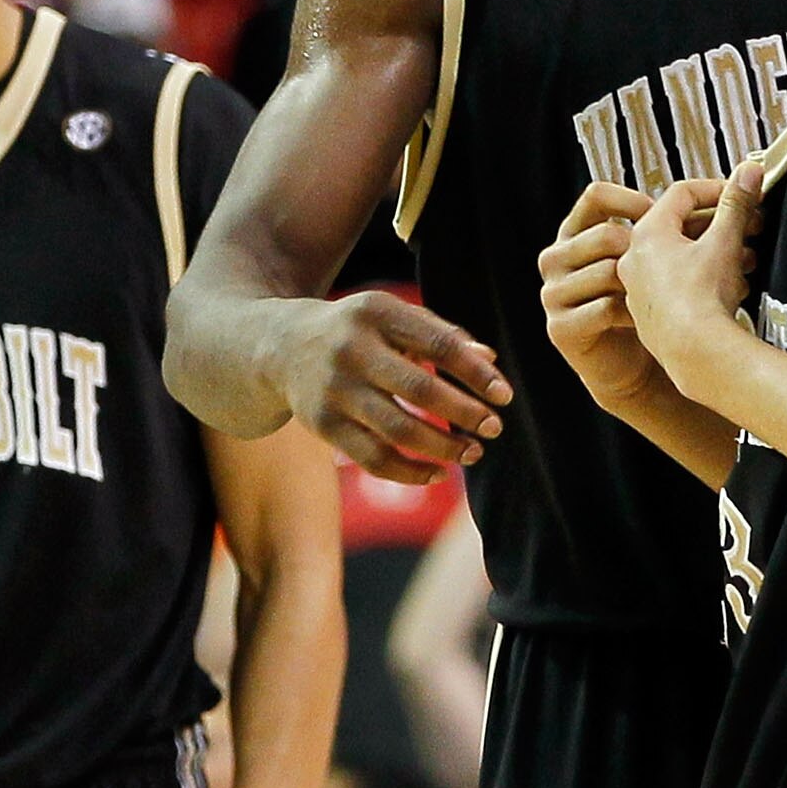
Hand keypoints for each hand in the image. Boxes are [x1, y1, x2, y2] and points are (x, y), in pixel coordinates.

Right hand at [263, 290, 510, 486]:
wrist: (282, 346)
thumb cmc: (359, 332)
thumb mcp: (393, 318)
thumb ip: (441, 334)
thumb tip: (490, 360)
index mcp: (378, 313)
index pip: (438, 344)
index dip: (475, 372)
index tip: (504, 395)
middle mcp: (352, 350)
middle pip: (419, 389)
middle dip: (464, 413)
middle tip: (494, 428)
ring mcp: (335, 389)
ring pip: (397, 429)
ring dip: (442, 447)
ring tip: (472, 453)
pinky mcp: (323, 424)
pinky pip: (373, 458)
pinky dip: (410, 472)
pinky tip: (437, 474)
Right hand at [540, 183, 669, 406]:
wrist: (632, 367)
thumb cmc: (641, 308)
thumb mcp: (641, 261)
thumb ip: (649, 230)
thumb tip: (692, 197)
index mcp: (573, 235)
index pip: (596, 195)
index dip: (632, 200)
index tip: (661, 215)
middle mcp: (555, 260)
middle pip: (606, 235)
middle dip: (644, 252)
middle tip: (670, 269)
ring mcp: (553, 294)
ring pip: (608, 272)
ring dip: (641, 287)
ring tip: (659, 299)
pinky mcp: (560, 327)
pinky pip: (605, 308)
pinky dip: (633, 315)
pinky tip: (645, 323)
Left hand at [619, 163, 760, 394]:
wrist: (696, 355)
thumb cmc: (702, 298)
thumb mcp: (724, 241)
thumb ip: (737, 203)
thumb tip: (748, 172)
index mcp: (648, 234)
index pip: (682, 194)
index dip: (717, 189)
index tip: (740, 193)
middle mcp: (635, 260)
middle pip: (681, 227)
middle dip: (721, 225)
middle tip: (748, 227)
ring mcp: (640, 291)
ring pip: (681, 260)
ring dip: (716, 254)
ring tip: (745, 260)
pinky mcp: (650, 318)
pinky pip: (678, 288)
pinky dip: (703, 281)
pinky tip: (730, 288)